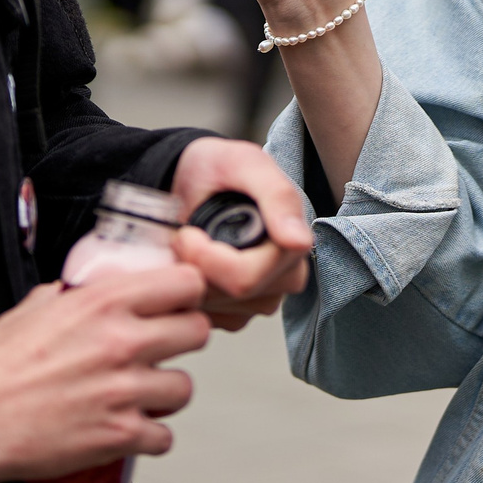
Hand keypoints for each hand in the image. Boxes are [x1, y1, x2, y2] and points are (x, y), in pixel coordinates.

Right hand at [0, 263, 210, 482]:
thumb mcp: (34, 308)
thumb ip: (70, 295)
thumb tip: (86, 289)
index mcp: (103, 304)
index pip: (185, 283)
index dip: (186, 294)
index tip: (180, 302)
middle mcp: (121, 343)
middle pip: (198, 333)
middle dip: (183, 341)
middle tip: (165, 349)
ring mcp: (124, 391)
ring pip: (185, 388)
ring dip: (166, 393)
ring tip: (143, 394)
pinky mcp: (119, 435)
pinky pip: (164, 437)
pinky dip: (151, 437)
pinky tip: (131, 429)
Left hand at [170, 136, 312, 329]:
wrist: (187, 177)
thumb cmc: (216, 166)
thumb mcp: (243, 162)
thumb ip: (277, 195)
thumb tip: (300, 242)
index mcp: (290, 242)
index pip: (249, 277)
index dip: (209, 260)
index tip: (188, 233)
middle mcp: (284, 275)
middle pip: (236, 295)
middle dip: (198, 267)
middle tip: (182, 237)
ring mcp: (262, 296)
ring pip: (222, 310)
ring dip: (191, 280)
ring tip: (185, 248)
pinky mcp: (239, 312)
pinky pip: (213, 320)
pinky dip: (191, 296)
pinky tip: (188, 268)